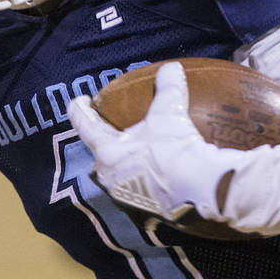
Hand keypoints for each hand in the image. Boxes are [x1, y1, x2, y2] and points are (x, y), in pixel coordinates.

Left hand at [69, 62, 252, 222]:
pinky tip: (165, 171)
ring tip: (141, 151)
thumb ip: (167, 88)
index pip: (86, 126)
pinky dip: (149, 177)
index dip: (80, 111)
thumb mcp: (170, 114)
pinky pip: (142, 188)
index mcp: (108, 153)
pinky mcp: (147, 210)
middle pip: (102, 155)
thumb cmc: (174, 151)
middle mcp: (110, 178)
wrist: (200, 192)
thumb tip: (171, 68)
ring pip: (120, 174)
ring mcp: (127, 197)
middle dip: (107, 144)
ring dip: (128, 162)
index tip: (79, 101)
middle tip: (117, 131)